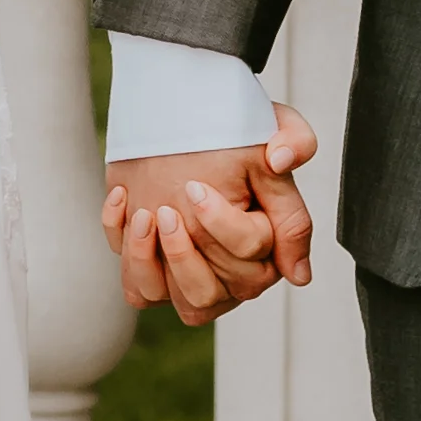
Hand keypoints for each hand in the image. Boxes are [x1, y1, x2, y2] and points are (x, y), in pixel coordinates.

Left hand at [102, 109, 319, 325]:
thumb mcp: (269, 127)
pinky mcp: (156, 269)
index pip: (249, 257)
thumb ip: (295, 141)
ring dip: (150, 261)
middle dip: (183, 251)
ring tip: (143, 217)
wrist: (180, 119)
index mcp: (268, 244)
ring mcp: (194, 275)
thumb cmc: (230, 128)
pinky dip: (126, 252)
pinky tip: (125, 205)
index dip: (221, 226)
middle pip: (209, 292)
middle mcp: (235, 271)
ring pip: (174, 301)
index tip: (197, 189)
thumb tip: (285, 162)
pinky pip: (137, 289)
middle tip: (168, 209)